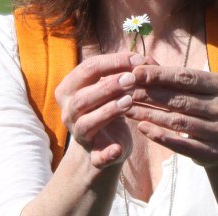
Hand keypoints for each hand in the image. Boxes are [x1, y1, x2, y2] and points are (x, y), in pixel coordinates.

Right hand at [54, 52, 147, 168]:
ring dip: (107, 111)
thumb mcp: (113, 86)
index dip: (113, 62)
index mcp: (69, 89)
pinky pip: (97, 157)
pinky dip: (107, 154)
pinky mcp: (94, 156)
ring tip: (129, 101)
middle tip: (131, 79)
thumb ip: (127, 72)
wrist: (104, 142)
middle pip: (82, 97)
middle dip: (108, 86)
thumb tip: (149, 60)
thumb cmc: (108, 104)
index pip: (87, 69)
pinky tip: (118, 149)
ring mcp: (78, 134)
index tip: (137, 59)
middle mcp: (68, 111)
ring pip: (87, 123)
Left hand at [125, 65, 217, 166]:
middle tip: (127, 91)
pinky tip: (141, 127)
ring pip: (177, 121)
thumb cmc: (204, 107)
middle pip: (180, 99)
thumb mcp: (195, 89)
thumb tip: (142, 61)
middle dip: (150, 94)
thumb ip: (171, 77)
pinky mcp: (212, 153)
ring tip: (127, 108)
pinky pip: (179, 144)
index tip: (135, 73)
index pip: (185, 77)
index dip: (159, 75)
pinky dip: (158, 135)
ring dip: (148, 114)